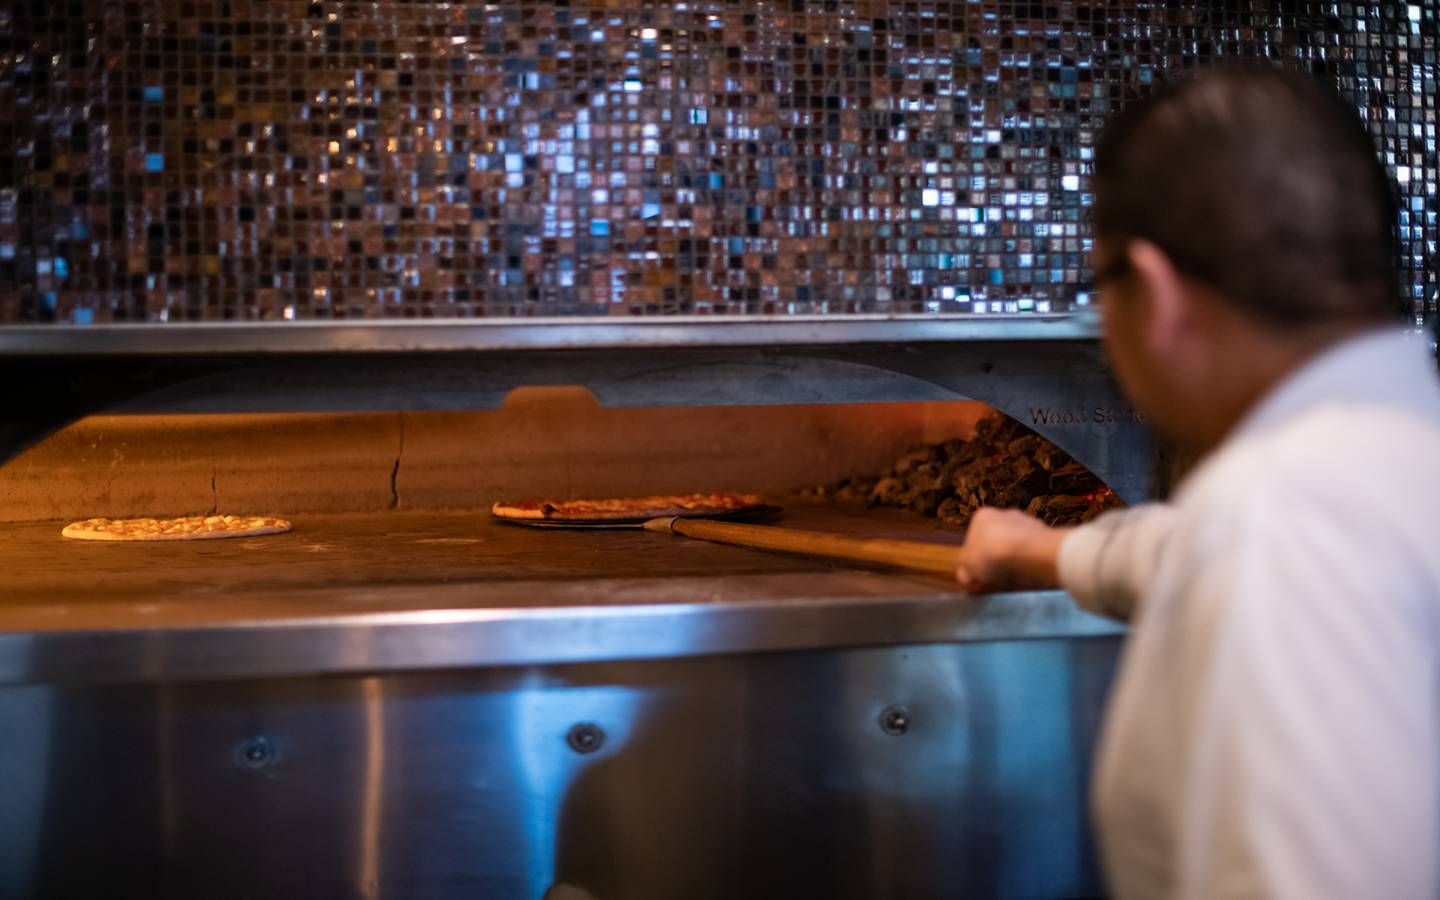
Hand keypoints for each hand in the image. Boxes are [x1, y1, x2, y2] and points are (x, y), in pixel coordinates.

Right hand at [955, 507, 1070, 593]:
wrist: (1029, 551)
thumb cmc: (990, 554)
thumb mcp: (968, 568)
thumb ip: (964, 571)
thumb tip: (966, 577)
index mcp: (981, 517)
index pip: (973, 538)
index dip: (974, 559)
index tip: (977, 574)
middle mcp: (1004, 513)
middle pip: (995, 539)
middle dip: (995, 557)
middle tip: (995, 577)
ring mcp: (1026, 522)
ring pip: (1016, 543)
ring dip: (1013, 558)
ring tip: (1013, 578)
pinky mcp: (1045, 533)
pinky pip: (1032, 549)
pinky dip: (1029, 560)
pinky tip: (1028, 573)